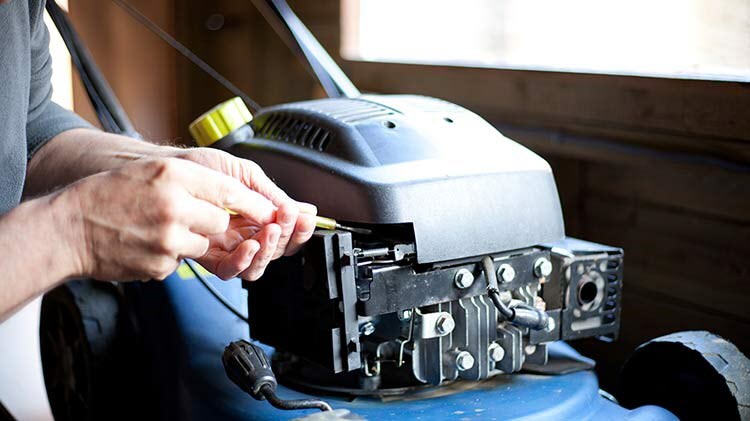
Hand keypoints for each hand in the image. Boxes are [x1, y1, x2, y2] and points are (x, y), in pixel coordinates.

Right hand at [64, 157, 278, 280]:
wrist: (68, 229)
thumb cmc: (108, 197)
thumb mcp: (152, 173)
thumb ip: (192, 182)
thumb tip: (235, 197)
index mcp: (174, 176)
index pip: (231, 191)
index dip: (253, 204)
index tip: (268, 212)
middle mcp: (174, 206)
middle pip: (221, 222)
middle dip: (211, 224)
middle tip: (185, 218)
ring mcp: (168, 239)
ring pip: (203, 245)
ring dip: (189, 241)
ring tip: (157, 230)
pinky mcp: (161, 264)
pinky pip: (181, 263)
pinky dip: (169, 256)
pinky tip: (145, 244)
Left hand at [175, 147, 317, 259]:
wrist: (170, 168)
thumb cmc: (201, 168)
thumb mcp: (245, 175)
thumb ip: (272, 196)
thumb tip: (304, 209)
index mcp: (257, 215)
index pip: (286, 232)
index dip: (300, 229)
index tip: (306, 218)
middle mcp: (244, 234)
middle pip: (277, 251)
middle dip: (288, 236)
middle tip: (288, 219)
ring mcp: (226, 247)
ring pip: (257, 265)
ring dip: (269, 250)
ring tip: (271, 230)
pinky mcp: (207, 256)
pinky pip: (231, 270)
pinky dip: (244, 261)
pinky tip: (251, 245)